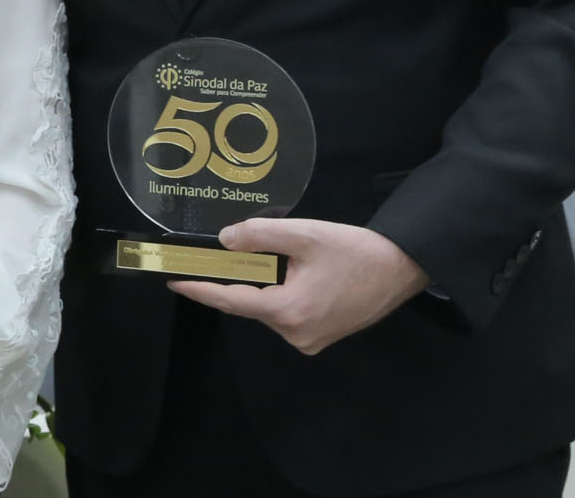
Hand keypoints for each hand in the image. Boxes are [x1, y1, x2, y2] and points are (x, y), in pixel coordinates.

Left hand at [169, 217, 430, 355]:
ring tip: (263, 260)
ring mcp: (310, 340)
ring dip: (259, 286)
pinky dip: (277, 294)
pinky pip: (285, 314)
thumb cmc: (356, 251)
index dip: (199, 289)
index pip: (230, 300)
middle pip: (249, 304)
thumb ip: (259, 236)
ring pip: (267, 309)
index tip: (173, 280)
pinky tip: (285, 274)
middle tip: (215, 256)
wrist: (401, 269)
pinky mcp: (321, 336)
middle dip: (232, 281)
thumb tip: (225, 242)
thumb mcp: (304, 234)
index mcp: (289, 312)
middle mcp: (296, 334)